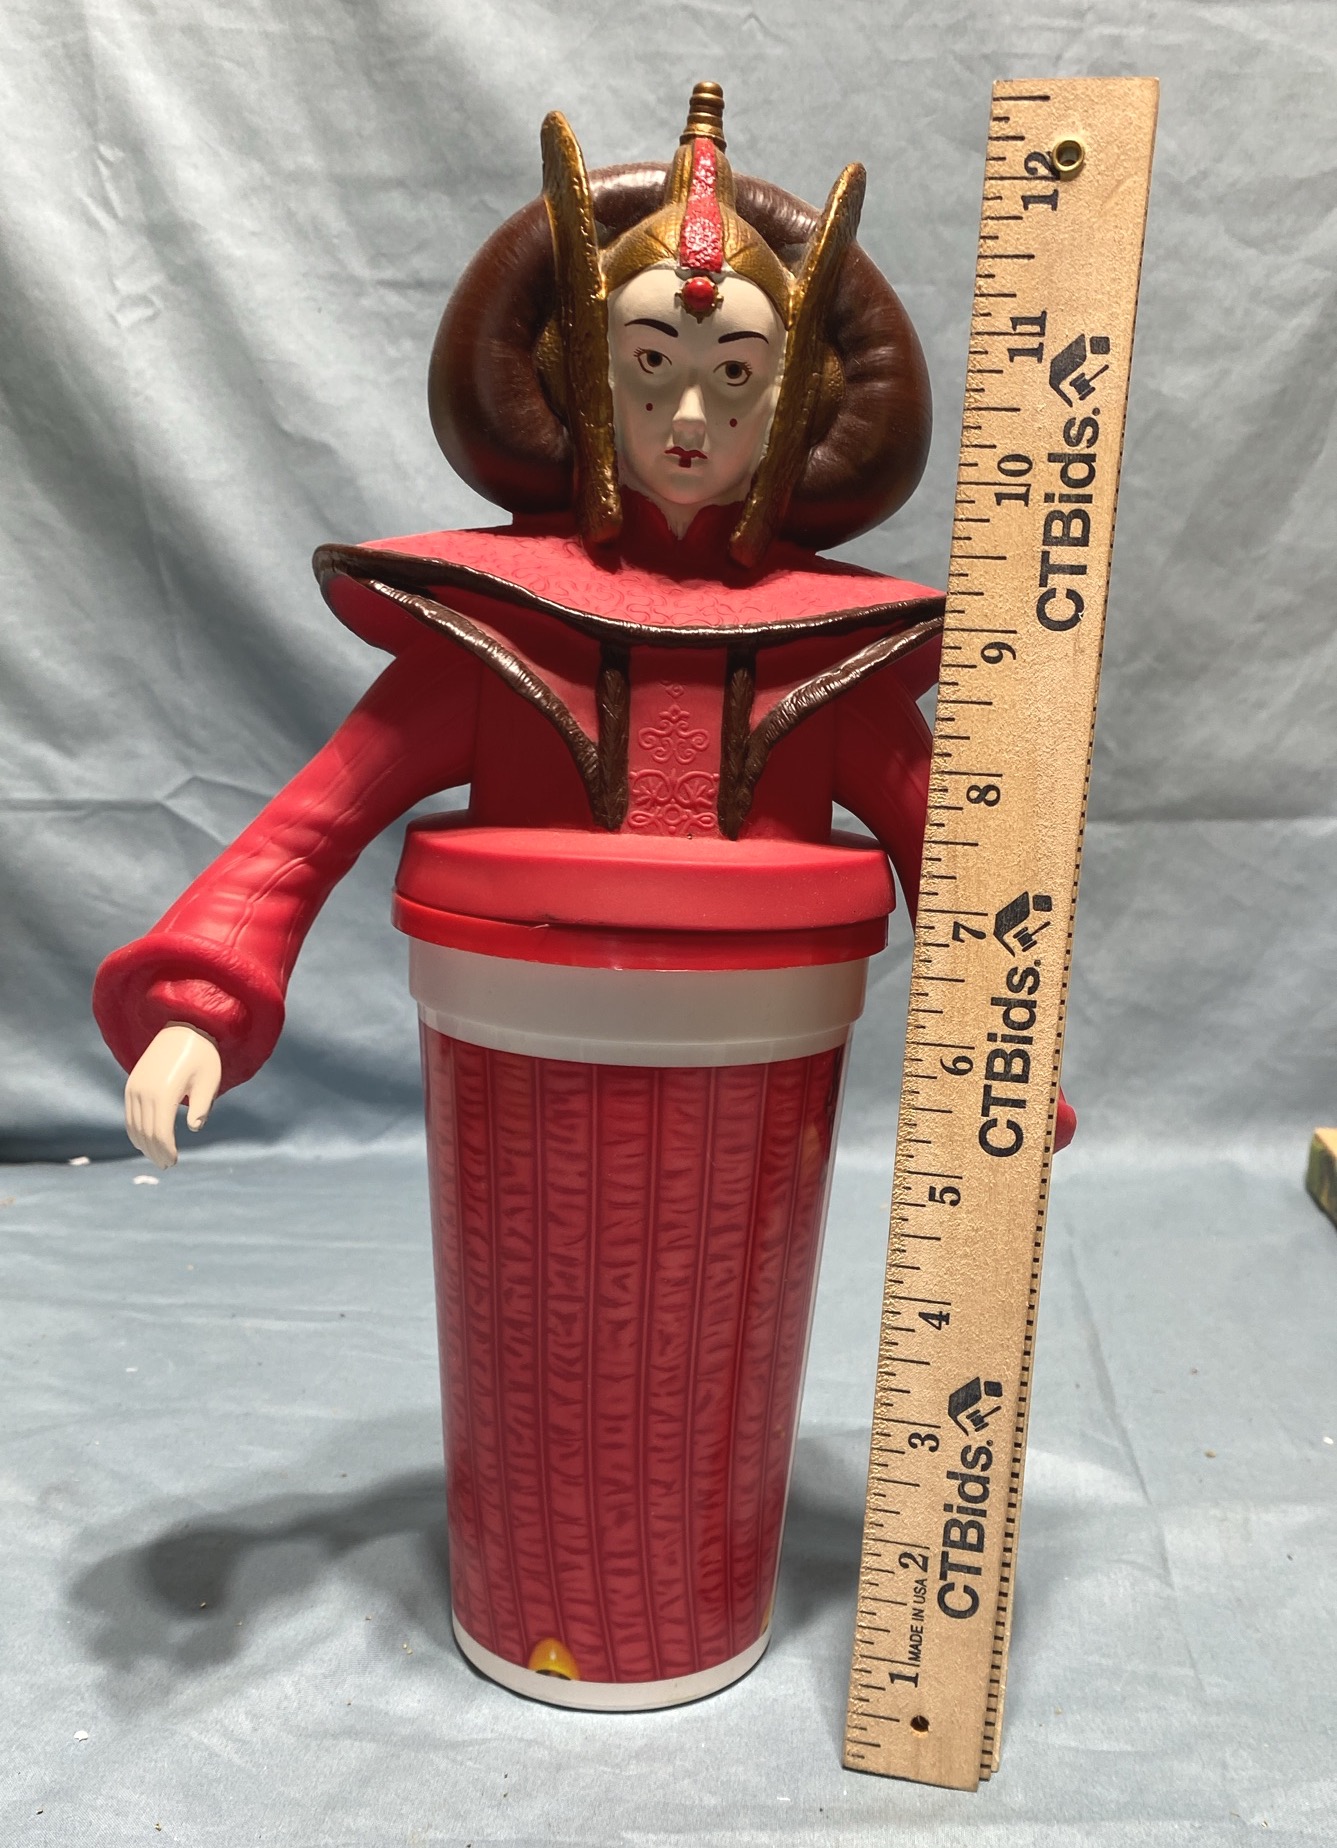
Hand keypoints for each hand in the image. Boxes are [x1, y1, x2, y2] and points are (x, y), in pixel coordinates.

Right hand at [124, 1024, 221, 1168]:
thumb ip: (202, 1105)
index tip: (173, 1162)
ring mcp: (134, 1087)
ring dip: (143, 1144)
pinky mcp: (132, 1084)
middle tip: (166, 1165)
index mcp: (164, 1092)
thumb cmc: (202, 1055)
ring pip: (133, 1125)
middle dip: (155, 1152)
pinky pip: (129, 1114)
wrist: (183, 1026)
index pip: (160, 1132)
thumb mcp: (209, 1080)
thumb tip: (194, 1127)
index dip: (166, 1151)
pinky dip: (135, 1130)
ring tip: (156, 1157)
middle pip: (145, 1132)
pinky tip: (145, 1140)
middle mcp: (144, 1091)